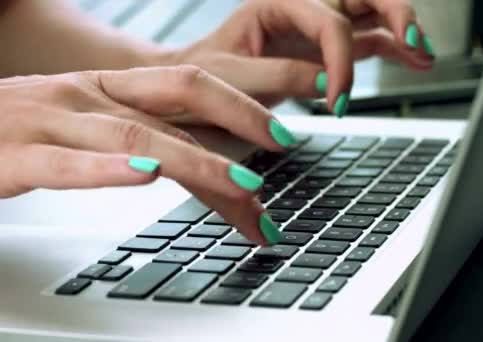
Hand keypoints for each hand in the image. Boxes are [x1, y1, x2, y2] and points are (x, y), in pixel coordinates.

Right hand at [0, 66, 293, 244]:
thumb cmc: (20, 134)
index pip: (190, 86)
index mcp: (109, 90)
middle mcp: (88, 96)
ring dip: (196, 160)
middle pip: (178, 96)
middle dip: (240, 116)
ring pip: (135, 135)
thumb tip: (200, 170)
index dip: (242, 103)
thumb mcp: (88, 129)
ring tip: (244, 184)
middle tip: (288, 142)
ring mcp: (50, 120)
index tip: (286, 130)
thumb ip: (143, 144)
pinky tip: (143, 177)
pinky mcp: (11, 155)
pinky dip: (106, 170)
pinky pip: (63, 162)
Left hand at [168, 0, 434, 111]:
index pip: (328, 21)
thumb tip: (326, 83)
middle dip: (395, 14)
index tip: (338, 100)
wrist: (193, 86)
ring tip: (424, 55)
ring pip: (372, 14)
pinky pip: (367, 41)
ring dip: (402, 30)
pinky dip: (392, 49)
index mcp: (277, 3)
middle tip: (413, 42)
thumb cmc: (205, 75)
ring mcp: (317, 27)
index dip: (341, 60)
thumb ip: (278, 76)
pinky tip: (414, 60)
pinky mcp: (324, 49)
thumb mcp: (231, 77)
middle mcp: (303, 8)